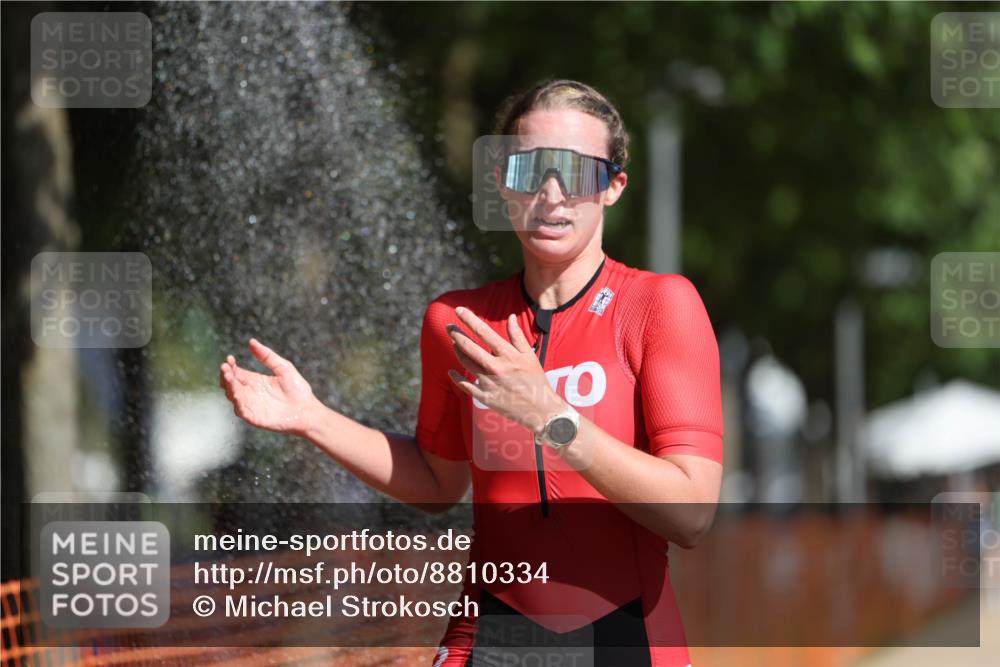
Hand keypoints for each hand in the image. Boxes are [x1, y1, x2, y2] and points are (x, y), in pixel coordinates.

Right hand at [219, 339, 318, 436]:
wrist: (307, 410)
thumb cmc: (297, 389)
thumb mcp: (283, 367)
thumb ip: (267, 356)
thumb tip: (251, 341)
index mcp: (255, 381)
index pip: (236, 373)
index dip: (230, 366)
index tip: (229, 359)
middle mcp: (250, 393)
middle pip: (231, 384)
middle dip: (226, 375)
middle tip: (225, 367)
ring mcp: (251, 405)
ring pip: (233, 396)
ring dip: (229, 387)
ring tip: (228, 377)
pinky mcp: (255, 417)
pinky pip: (242, 411)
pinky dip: (238, 403)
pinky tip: (237, 395)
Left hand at [446, 307, 564, 433]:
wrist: (540, 409)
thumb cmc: (536, 380)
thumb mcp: (529, 355)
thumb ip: (517, 336)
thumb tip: (510, 317)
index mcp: (508, 355)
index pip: (484, 332)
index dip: (469, 319)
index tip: (458, 310)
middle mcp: (496, 367)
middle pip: (470, 347)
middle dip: (456, 334)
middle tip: (448, 327)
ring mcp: (489, 383)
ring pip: (466, 363)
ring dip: (457, 351)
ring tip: (453, 343)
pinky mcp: (485, 397)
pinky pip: (466, 386)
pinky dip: (456, 378)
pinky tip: (450, 371)